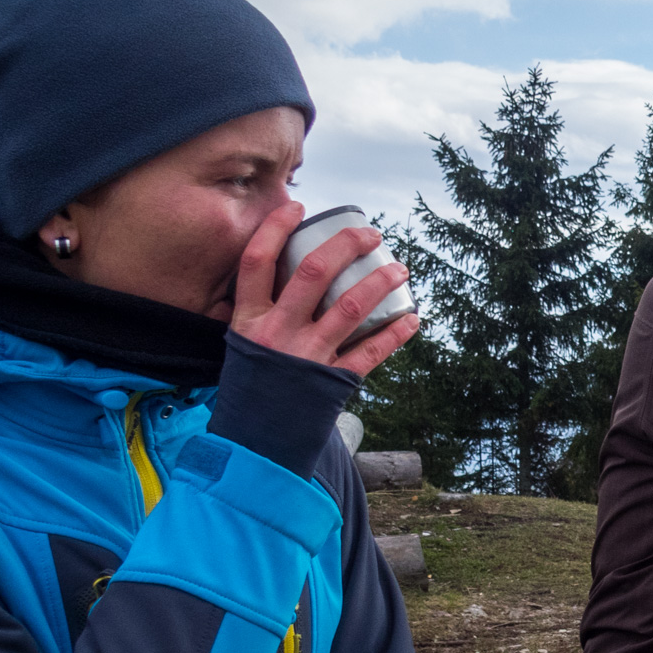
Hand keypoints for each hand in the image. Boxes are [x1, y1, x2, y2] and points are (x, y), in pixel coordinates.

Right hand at [230, 202, 418, 376]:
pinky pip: (371, 352)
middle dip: (347, 245)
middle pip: (313, 273)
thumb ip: (257, 314)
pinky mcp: (333, 381)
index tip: (298, 206)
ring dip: (380, 283)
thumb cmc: (250, 390)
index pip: (257, 261)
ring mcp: (308, 357)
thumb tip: (276, 277)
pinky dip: (395, 334)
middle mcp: (278, 333)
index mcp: (249, 320)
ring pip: (350, 307)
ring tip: (400, 269)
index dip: (276, 228)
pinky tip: (412, 318)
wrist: (254, 445)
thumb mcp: (241, 347)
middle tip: (371, 233)